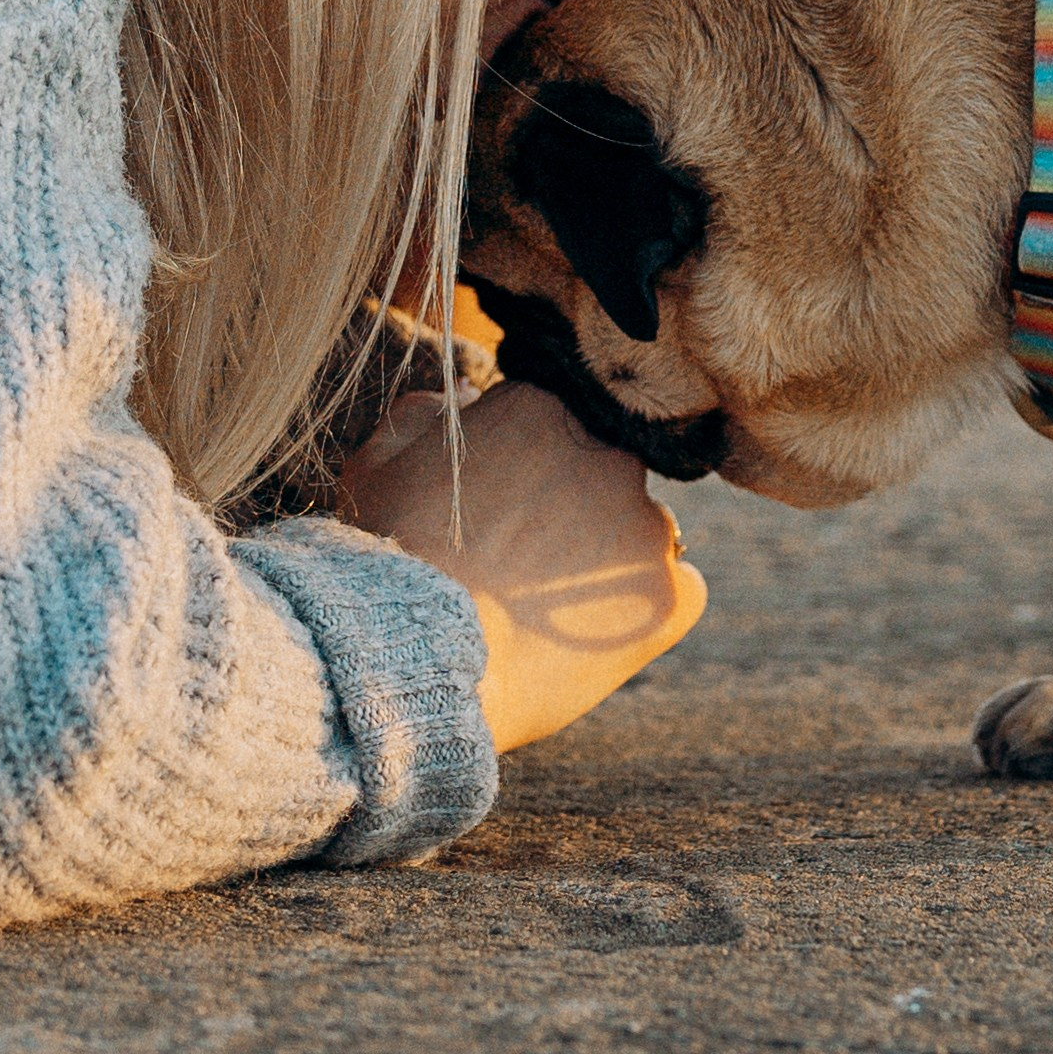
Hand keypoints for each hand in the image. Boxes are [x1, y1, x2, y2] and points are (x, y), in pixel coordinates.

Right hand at [338, 379, 707, 751]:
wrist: (421, 657)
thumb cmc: (388, 561)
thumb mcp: (376, 468)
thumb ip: (421, 417)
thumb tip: (461, 396)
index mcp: (540, 407)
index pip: (549, 428)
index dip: (519, 473)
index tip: (495, 513)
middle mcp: (607, 453)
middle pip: (601, 474)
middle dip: (572, 509)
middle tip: (522, 565)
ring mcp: (647, 524)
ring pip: (639, 532)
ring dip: (606, 558)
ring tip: (548, 610)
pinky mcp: (671, 594)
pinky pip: (675, 592)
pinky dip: (643, 611)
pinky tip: (590, 635)